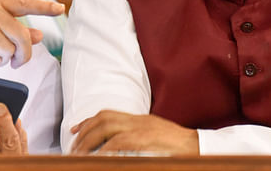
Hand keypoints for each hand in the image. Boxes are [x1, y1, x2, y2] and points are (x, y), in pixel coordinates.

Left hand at [69, 110, 198, 154]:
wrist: (197, 146)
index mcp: (138, 119)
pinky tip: (98, 157)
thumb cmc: (177, 145)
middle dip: (84, 131)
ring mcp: (141, 128)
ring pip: (107, 128)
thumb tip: (116, 145)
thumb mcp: (154, 136)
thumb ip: (137, 136)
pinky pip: (120, 142)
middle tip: (73, 146)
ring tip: (80, 154)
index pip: (107, 113)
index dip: (87, 120)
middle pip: (103, 118)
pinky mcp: (146, 138)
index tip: (74, 130)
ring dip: (90, 140)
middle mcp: (137, 120)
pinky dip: (106, 149)